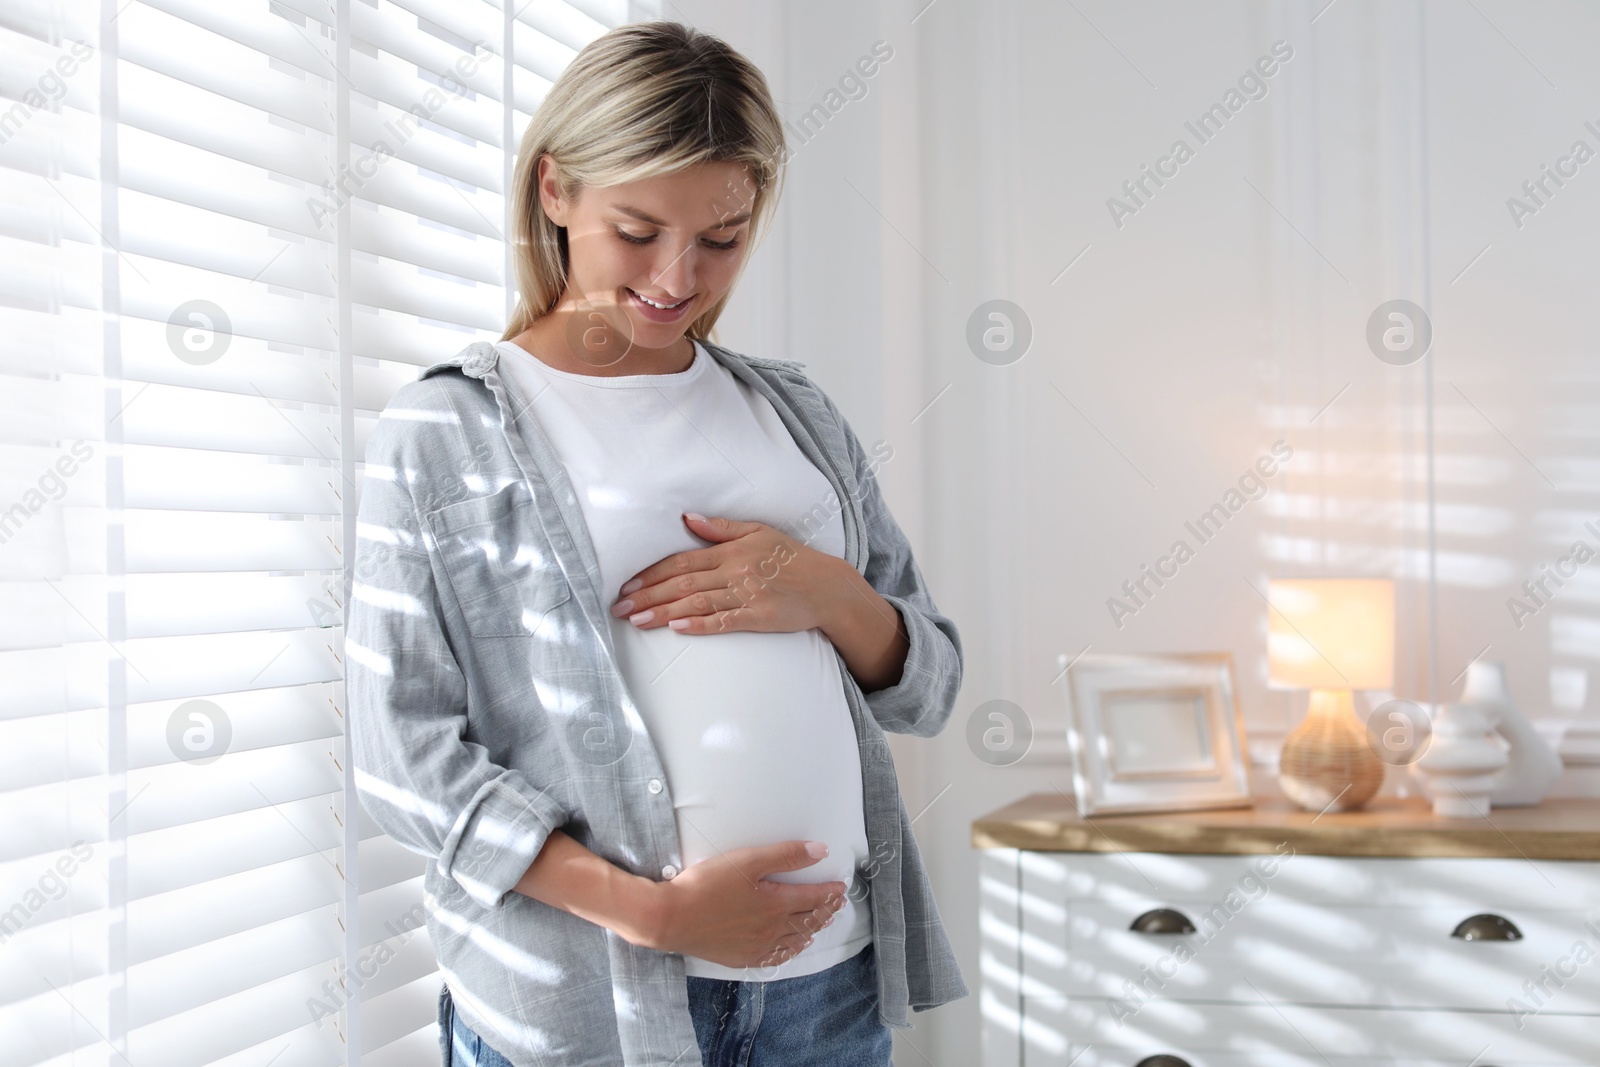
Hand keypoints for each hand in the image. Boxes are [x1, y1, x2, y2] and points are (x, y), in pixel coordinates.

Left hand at [610, 513, 846, 634]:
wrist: (825, 585)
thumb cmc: (790, 557)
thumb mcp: (758, 531)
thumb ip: (721, 527)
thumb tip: (686, 518)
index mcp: (730, 551)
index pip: (682, 562)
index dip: (652, 573)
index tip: (627, 584)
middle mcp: (734, 571)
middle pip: (682, 584)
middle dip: (648, 596)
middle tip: (620, 607)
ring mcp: (746, 595)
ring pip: (697, 603)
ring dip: (664, 612)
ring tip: (637, 621)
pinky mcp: (758, 617)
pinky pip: (724, 621)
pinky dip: (700, 625)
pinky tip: (677, 629)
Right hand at [642, 840, 847, 967]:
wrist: (671, 918)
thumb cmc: (706, 885)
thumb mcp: (747, 860)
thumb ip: (786, 855)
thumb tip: (820, 851)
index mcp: (776, 904)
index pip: (813, 898)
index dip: (829, 892)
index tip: (840, 888)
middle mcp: (771, 929)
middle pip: (807, 919)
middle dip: (825, 910)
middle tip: (836, 903)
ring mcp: (757, 946)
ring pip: (794, 939)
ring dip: (811, 929)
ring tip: (822, 922)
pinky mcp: (741, 957)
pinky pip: (775, 956)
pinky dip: (790, 950)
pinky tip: (792, 946)